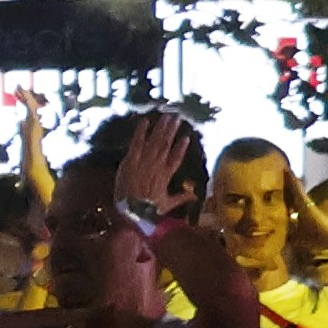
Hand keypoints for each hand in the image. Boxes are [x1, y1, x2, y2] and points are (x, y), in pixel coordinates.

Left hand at [80, 108, 198, 228]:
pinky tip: (145, 121)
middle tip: (176, 117)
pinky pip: (137, 143)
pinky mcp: (130, 160)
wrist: (131, 211)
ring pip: (155, 141)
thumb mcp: (167, 204)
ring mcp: (144, 162)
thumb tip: (196, 196)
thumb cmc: (148, 209)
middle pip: (167, 145)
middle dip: (171, 130)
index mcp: (166, 175)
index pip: (176, 158)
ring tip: (167, 116)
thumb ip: (182, 198)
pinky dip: (141, 132)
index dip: (181, 147)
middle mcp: (157, 166)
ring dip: (161, 128)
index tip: (186, 136)